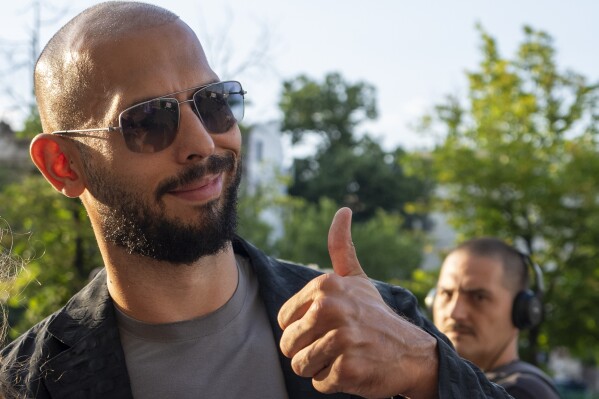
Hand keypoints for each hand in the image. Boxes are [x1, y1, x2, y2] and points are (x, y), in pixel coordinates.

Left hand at [278, 207, 438, 398]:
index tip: (328, 325)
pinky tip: (353, 368)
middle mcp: (331, 308)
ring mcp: (340, 338)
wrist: (411, 352)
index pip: (284, 321)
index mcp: (325, 286)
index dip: (302, 329)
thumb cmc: (375, 315)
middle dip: (307, 351)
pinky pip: (318, 382)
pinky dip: (332, 382)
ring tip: (343, 355)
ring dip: (319, 367)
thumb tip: (343, 210)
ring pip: (300, 365)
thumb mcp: (357, 279)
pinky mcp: (348, 368)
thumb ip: (341, 247)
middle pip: (288, 344)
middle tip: (336, 344)